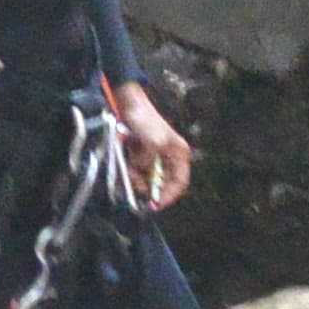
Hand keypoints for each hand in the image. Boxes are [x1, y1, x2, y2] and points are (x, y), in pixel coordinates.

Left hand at [113, 81, 191, 210]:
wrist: (128, 103)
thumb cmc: (145, 119)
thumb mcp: (153, 141)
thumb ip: (151, 162)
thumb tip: (143, 171)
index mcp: (179, 154)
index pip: (180, 183)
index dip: (170, 196)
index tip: (156, 205)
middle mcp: (169, 158)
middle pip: (162, 184)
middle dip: (150, 187)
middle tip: (138, 188)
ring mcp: (154, 157)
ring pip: (147, 180)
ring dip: (138, 179)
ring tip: (130, 168)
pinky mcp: (142, 156)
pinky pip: (137, 172)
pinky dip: (131, 171)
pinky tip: (128, 162)